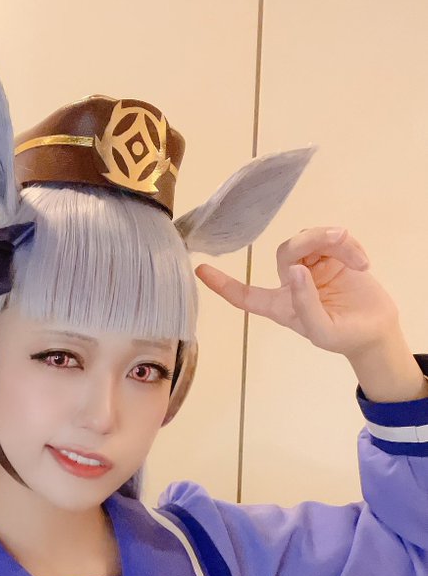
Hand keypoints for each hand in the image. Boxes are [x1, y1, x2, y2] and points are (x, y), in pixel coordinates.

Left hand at [195, 226, 401, 358]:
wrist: (376, 329)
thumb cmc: (344, 336)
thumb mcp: (323, 330)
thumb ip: (306, 304)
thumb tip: (296, 271)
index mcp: (280, 306)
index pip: (245, 295)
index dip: (224, 285)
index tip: (200, 270)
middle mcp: (290, 283)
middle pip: (285, 252)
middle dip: (310, 241)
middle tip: (340, 238)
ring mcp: (311, 266)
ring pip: (308, 239)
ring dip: (333, 241)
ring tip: (359, 260)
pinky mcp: (331, 256)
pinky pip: (332, 238)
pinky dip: (348, 246)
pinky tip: (362, 262)